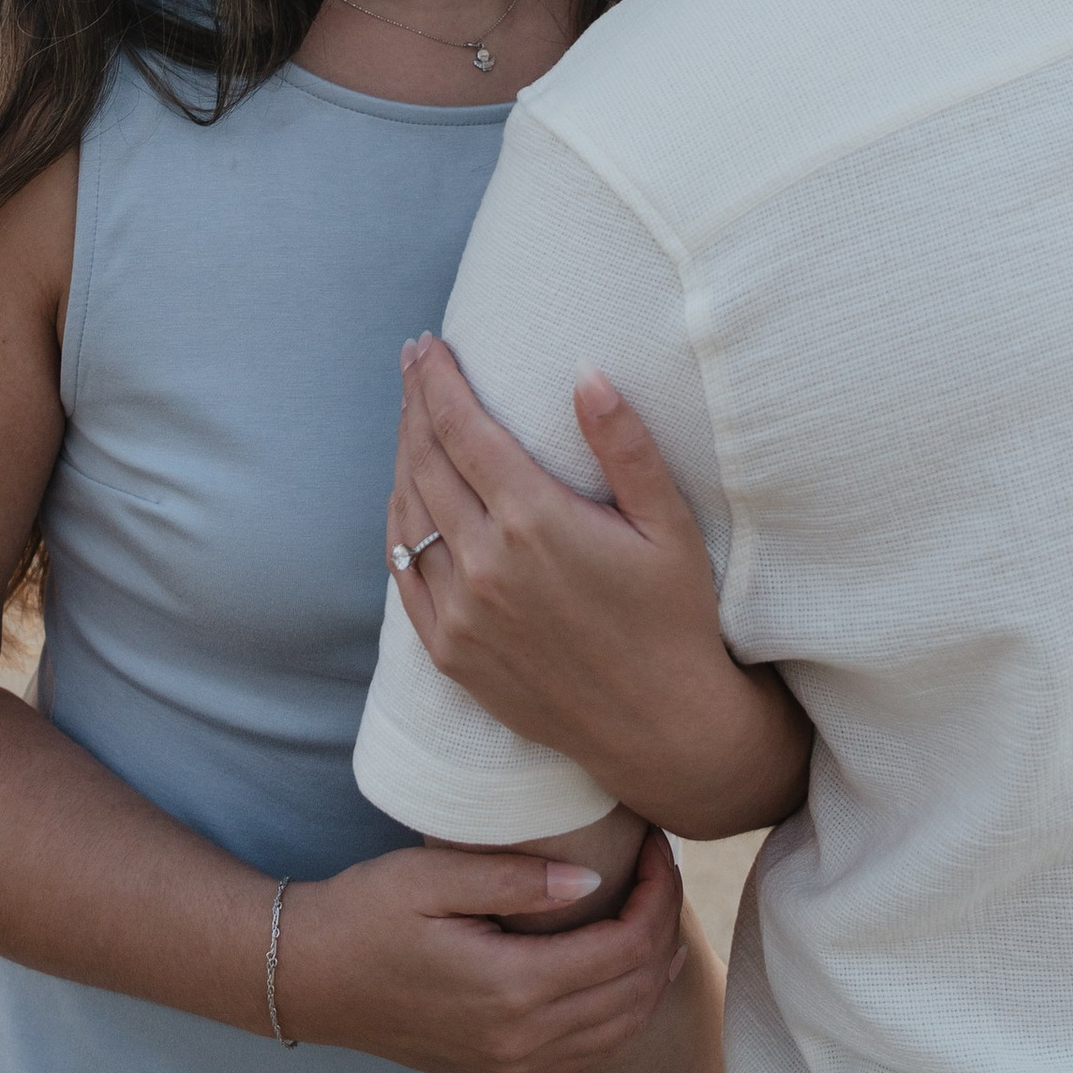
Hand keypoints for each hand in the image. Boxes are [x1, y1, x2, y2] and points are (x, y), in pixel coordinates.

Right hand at [274, 826, 683, 1072]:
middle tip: (663, 872)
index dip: (657, 896)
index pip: (624, 947)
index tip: (657, 847)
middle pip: (634, 991)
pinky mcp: (500, 1070)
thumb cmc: (364, 913)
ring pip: (619, 1030)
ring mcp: (511, 1064)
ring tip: (662, 918)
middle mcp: (520, 1039)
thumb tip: (592, 882)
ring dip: (653, 977)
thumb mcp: (432, 875)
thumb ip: (515, 878)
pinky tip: (628, 975)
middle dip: (664, 928)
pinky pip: (588, 1050)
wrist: (307, 977)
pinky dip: (623, 1012)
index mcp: (510, 988)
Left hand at [388, 339, 810, 839]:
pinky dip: (398, 524)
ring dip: (402, 457)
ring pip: (406, 514)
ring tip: (410, 419)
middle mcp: (485, 563)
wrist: (660, 726)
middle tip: (413, 365)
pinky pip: (402, 573)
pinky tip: (406, 497)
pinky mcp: (449, 652)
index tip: (426, 345)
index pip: (462, 428)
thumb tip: (585, 371)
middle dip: (414, 404)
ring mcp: (459, 612)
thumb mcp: (667, 524)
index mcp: (534, 521)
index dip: (438, 380)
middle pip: (425, 460)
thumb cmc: (674, 617)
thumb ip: (625, 444)